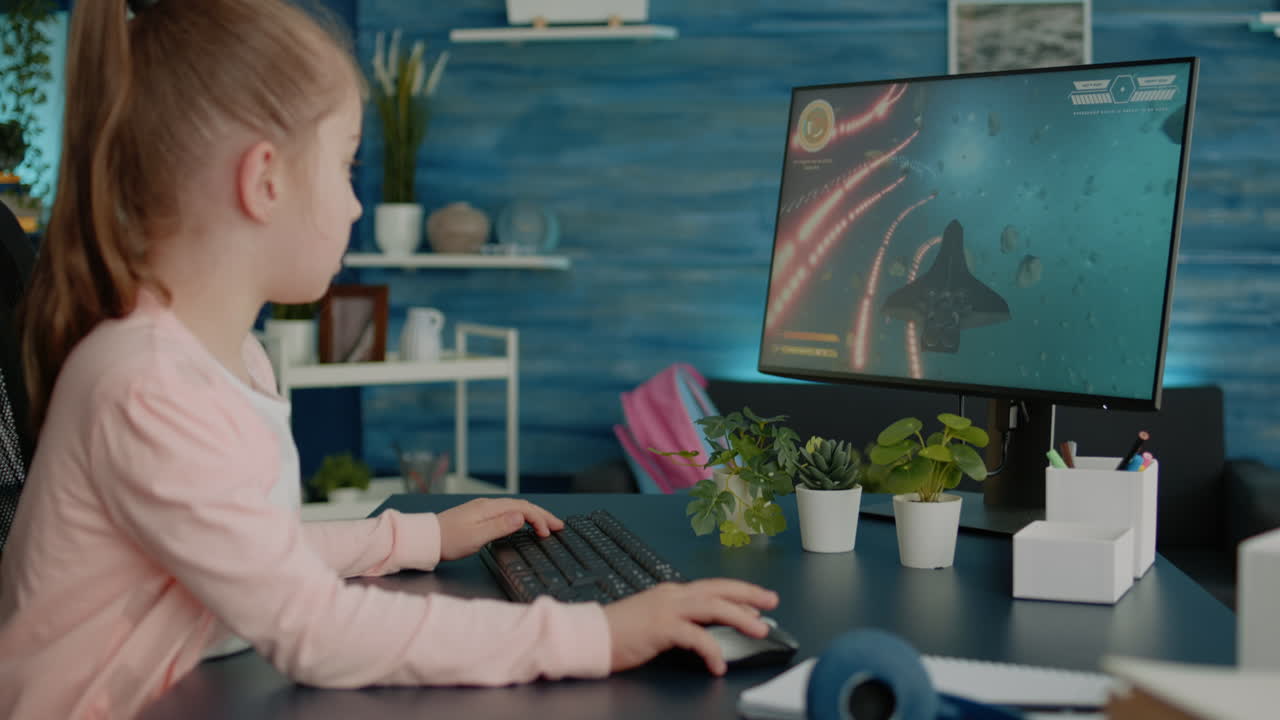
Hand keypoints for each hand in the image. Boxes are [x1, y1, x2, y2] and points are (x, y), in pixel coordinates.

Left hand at [436, 498, 563, 561]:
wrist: (425, 539)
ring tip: (546, 524)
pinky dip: (521, 517)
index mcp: (489, 508)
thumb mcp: (475, 537)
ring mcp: (483, 510)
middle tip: (559, 525)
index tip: (548, 533)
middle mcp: (488, 505)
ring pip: (515, 508)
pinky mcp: (478, 516)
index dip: (539, 519)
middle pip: (522, 506)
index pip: (523, 508)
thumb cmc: (448, 541)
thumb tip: (521, 517)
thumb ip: (499, 527)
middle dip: (542, 515)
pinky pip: (507, 512)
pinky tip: (522, 523)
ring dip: (533, 515)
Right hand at [603, 579, 778, 675]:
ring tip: (759, 629)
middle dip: (748, 594)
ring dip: (740, 616)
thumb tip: (704, 629)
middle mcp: (672, 595)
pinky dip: (712, 650)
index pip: (712, 587)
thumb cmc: (618, 632)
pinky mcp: (661, 627)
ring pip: (714, 606)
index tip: (757, 600)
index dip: (738, 592)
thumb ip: (679, 621)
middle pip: (718, 589)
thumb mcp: (654, 620)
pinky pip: (696, 637)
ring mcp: (667, 609)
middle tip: (771, 601)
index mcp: (671, 593)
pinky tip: (718, 665)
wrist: (590, 635)